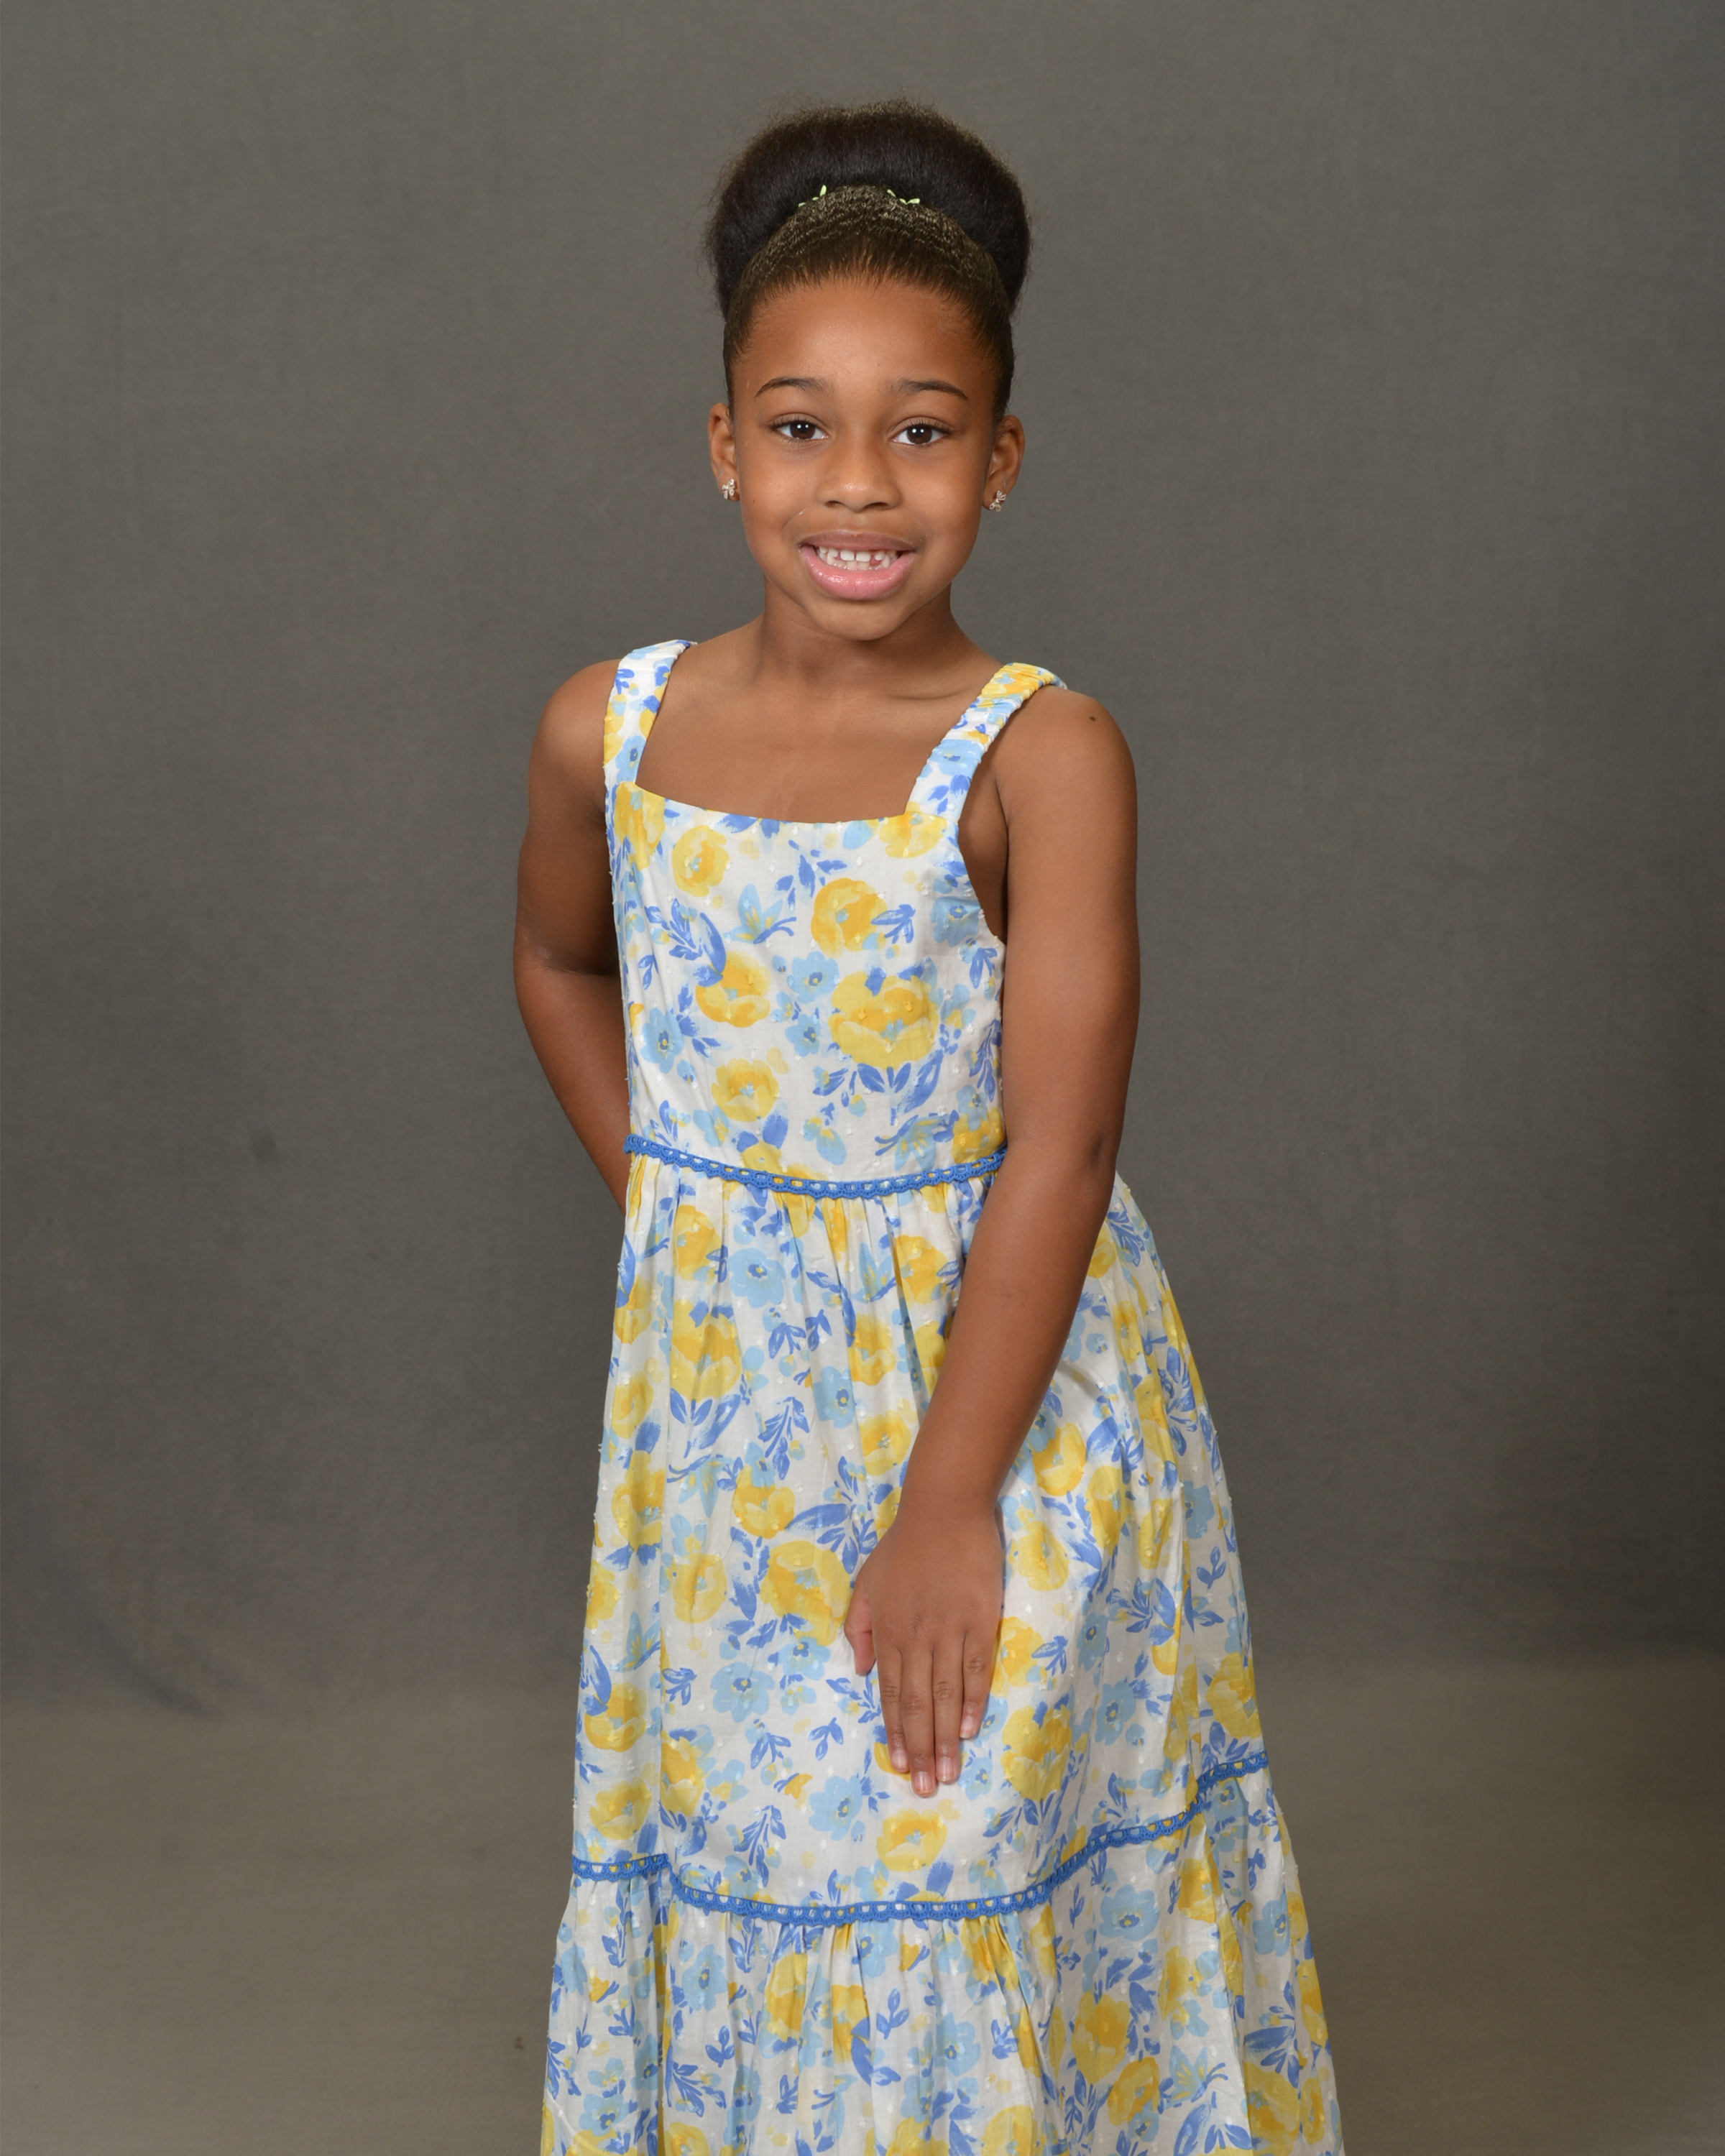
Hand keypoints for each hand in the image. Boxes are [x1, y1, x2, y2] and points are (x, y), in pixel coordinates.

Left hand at [844, 1495, 1003, 1796]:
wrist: (944, 1510)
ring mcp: (949, 1630)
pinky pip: (976, 1669)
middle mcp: (916, 1637)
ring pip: (944, 1694)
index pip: (888, 1693)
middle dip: (919, 1748)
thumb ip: (860, 1627)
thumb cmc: (904, 1546)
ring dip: (944, 1737)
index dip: (893, 1732)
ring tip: (948, 1772)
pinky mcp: (979, 1620)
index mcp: (888, 1631)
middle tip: (925, 1787)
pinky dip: (972, 1701)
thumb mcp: (868, 1583)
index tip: (899, 1766)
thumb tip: (860, 1672)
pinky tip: (968, 1729)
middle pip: (915, 1702)